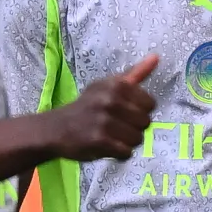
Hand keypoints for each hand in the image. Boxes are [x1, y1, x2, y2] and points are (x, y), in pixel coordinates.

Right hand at [41, 54, 158, 161]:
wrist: (55, 129)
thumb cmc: (86, 107)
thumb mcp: (108, 86)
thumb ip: (134, 74)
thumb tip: (156, 57)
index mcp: (116, 85)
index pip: (150, 104)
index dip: (139, 111)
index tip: (123, 113)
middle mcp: (111, 100)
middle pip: (145, 123)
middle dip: (133, 128)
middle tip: (114, 127)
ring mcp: (104, 121)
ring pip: (137, 139)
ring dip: (126, 142)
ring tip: (110, 137)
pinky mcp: (99, 141)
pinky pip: (125, 152)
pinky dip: (118, 154)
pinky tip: (106, 147)